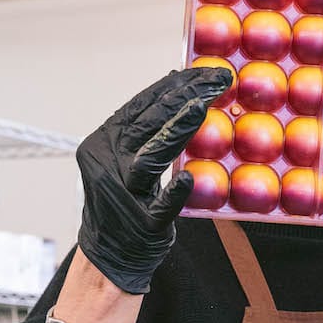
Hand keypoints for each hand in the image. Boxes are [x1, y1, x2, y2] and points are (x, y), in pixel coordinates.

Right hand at [76, 67, 232, 293]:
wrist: (111, 253)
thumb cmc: (127, 199)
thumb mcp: (128, 156)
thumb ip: (148, 125)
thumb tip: (177, 81)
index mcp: (104, 142)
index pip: (140, 105)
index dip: (174, 85)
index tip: (205, 70)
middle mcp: (108, 164)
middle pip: (147, 124)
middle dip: (185, 97)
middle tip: (219, 80)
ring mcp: (122, 194)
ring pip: (149, 158)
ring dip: (177, 130)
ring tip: (203, 107)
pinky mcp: (142, 223)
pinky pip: (159, 205)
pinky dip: (173, 192)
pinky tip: (188, 179)